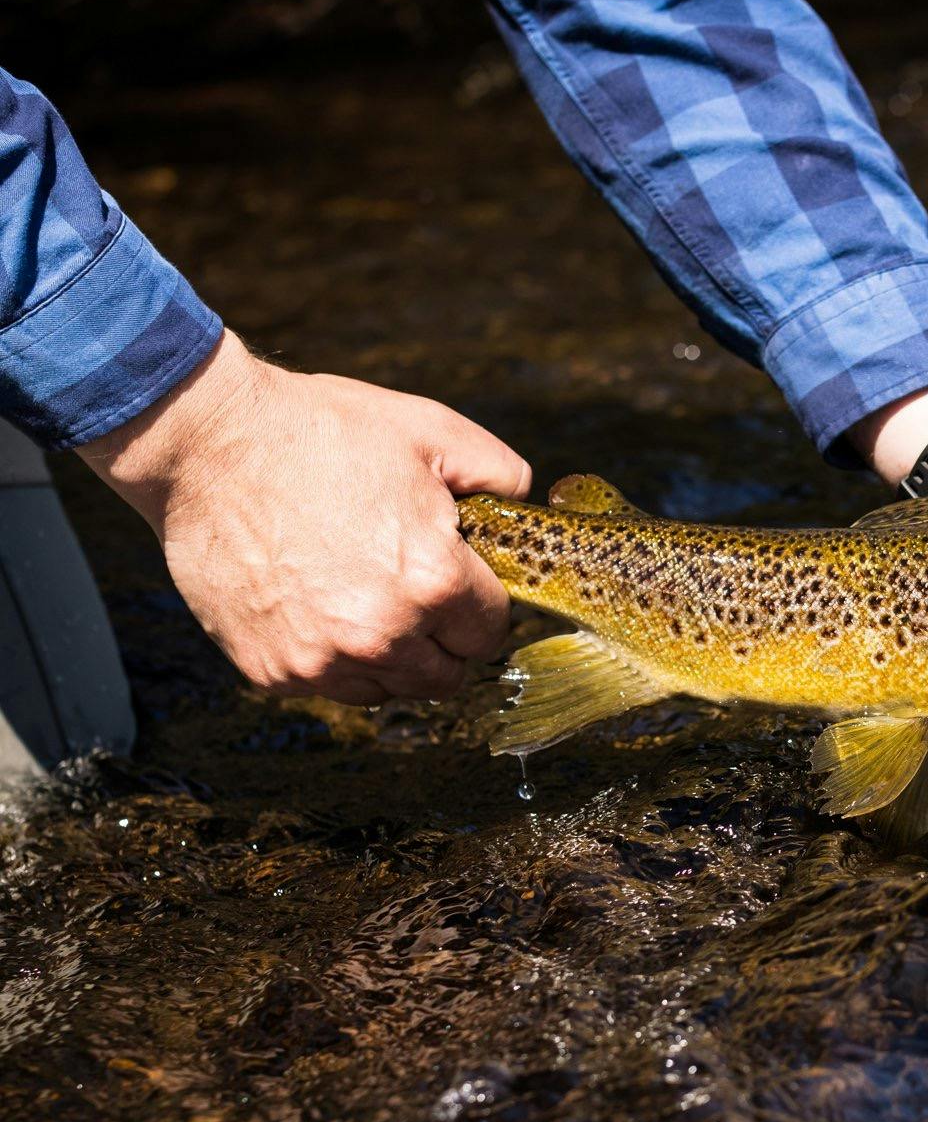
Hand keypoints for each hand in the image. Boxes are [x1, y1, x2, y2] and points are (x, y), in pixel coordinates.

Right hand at [78, 330, 530, 704]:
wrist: (206, 443)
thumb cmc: (322, 432)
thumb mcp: (433, 433)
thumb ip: (501, 475)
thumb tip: (527, 505)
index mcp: (433, 582)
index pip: (490, 632)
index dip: (480, 604)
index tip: (459, 580)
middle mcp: (382, 635)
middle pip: (446, 675)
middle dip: (443, 639)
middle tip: (415, 591)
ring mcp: (322, 659)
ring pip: (389, 689)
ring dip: (391, 656)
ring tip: (364, 595)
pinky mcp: (271, 670)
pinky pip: (328, 686)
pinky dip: (333, 658)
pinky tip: (317, 602)